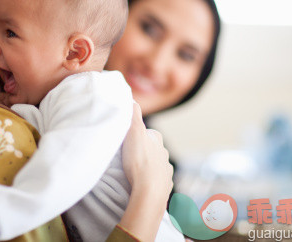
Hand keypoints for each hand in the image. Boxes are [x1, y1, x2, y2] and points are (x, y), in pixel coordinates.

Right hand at [118, 102, 173, 240]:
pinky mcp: (165, 186)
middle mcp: (165, 154)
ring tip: (133, 172)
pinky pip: (157, 180)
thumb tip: (131, 98)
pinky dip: (150, 180)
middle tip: (126, 156)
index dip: (136, 134)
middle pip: (151, 148)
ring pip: (155, 165)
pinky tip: (141, 184)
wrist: (150, 192)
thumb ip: (133, 113)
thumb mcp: (133, 132)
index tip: (125, 140)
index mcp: (157, 140)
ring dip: (146, 166)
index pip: (146, 132)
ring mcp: (166, 171)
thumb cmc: (140, 162)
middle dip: (141, 150)